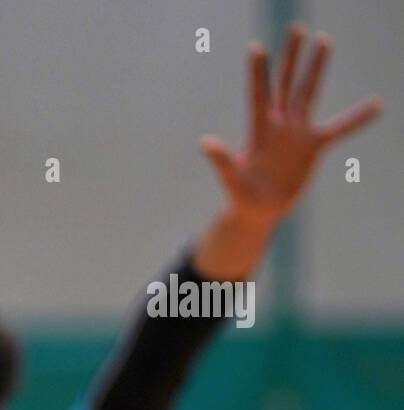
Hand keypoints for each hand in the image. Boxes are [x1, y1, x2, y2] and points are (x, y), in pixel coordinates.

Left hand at [199, 24, 382, 230]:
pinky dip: (357, 118)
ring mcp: (296, 132)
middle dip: (291, 56)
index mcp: (259, 131)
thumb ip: (222, 161)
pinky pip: (340, 127)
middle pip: (286, 83)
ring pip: (308, 92)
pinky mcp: (313, 146)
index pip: (257, 95)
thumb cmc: (240, 195)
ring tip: (324, 39)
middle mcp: (278, 125)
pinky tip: (377, 104)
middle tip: (297, 27)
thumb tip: (205, 143)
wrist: (258, 209)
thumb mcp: (231, 179)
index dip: (257, 73)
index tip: (255, 47)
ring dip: (315, 67)